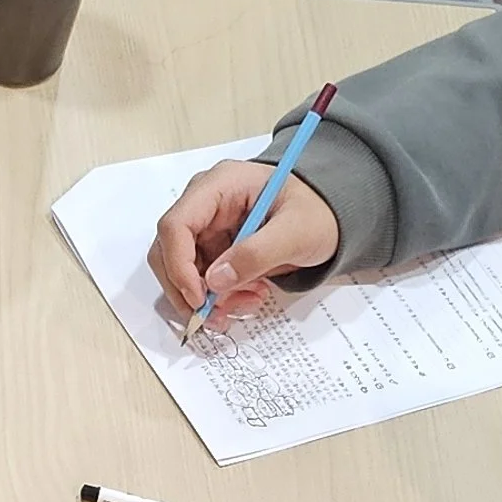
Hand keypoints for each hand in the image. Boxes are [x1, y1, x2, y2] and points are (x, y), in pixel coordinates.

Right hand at [149, 152, 341, 322]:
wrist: (332, 216)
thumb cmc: (318, 212)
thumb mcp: (296, 232)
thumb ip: (256, 254)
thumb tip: (215, 282)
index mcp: (220, 184)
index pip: (176, 224)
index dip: (179, 265)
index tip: (199, 298)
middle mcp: (205, 203)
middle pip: (169, 251)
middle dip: (188, 290)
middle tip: (216, 316)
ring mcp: (208, 226)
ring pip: (182, 271)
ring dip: (206, 298)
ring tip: (245, 304)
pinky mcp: (214, 247)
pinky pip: (201, 278)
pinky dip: (218, 297)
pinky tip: (247, 297)